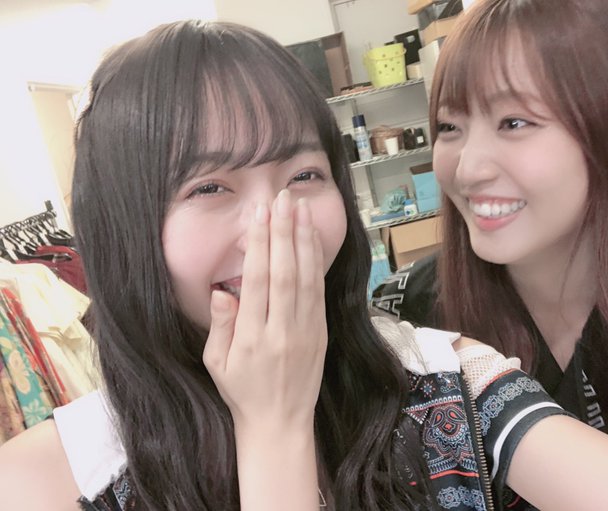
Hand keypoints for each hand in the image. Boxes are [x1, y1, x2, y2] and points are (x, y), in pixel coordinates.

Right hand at [202, 190, 326, 431]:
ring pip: (306, 277)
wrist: (280, 423)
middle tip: (282, 198)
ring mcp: (307, 330)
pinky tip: (312, 239)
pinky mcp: (321, 331)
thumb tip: (223, 289)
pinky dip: (316, 262)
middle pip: (284, 272)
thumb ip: (221, 325)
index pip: (258, 280)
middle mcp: (283, 330)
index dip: (260, 244)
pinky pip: (318, 291)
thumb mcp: (217, 363)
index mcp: (253, 337)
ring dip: (303, 240)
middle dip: (283, 231)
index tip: (259, 214)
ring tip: (300, 208)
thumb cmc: (243, 391)